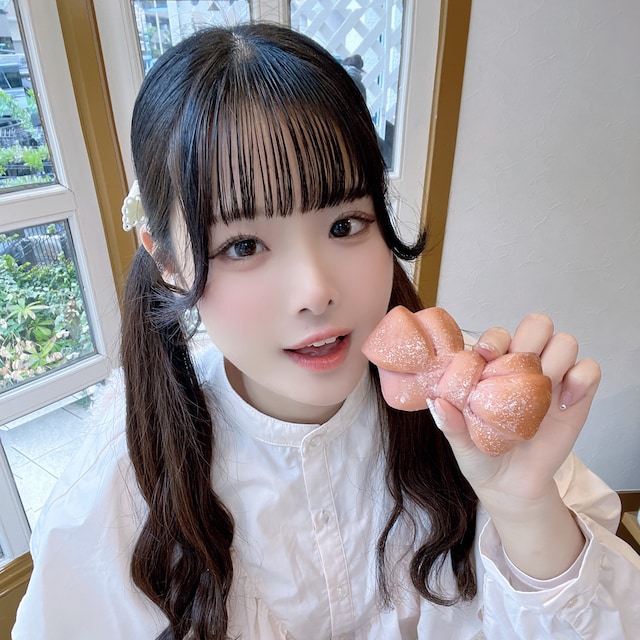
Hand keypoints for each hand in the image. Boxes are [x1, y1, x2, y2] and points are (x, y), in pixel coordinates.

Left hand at [431, 312, 600, 507]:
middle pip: (538, 326)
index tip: (486, 356)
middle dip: (531, 337)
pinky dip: (581, 379)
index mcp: (493, 368)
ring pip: (565, 342)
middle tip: (521, 366)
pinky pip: (589, 371)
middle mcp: (524, 367)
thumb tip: (438, 403)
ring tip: (542, 388)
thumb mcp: (460, 443)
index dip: (496, 338)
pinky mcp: (576, 398)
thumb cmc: (481, 456)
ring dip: (556, 358)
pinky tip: (563, 403)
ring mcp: (552, 380)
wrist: (510, 485)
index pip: (500, 334)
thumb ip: (450, 424)